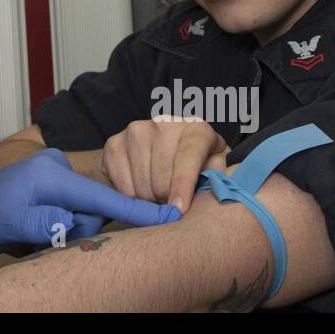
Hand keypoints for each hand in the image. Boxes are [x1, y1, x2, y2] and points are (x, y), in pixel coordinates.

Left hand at [0, 148, 178, 258]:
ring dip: (67, 232)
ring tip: (34, 235)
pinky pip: (73, 211)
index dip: (136, 210)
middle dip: (78, 230)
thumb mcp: (8, 223)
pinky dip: (63, 227)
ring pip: (84, 214)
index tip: (169, 217)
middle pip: (94, 209)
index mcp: (51, 173)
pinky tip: (39, 231)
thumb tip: (68, 223)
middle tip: (43, 238)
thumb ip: (42, 221)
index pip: (101, 195)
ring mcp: (55, 177)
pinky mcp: (52, 189)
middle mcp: (57, 169)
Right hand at [101, 117, 228, 212]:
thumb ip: (220, 176)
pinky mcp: (114, 143)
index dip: (183, 185)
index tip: (179, 209)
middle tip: (172, 203)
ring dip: (149, 201)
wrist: (159, 149)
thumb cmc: (197, 164)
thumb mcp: (215, 167)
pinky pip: (121, 186)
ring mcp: (135, 131)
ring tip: (158, 195)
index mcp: (196, 129)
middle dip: (167, 201)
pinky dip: (131, 197)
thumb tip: (220, 190)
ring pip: (141, 187)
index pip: (188, 156)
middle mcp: (163, 124)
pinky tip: (141, 189)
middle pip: (161, 180)